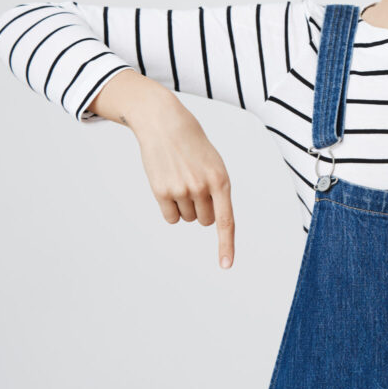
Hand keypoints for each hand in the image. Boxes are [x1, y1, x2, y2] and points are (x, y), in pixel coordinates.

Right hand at [133, 102, 235, 269]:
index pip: (226, 220)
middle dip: (202, 208)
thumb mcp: (214, 164)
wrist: (165, 123)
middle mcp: (202, 187)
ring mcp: (181, 190)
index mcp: (221, 180)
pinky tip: (169, 186)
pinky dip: (171, 209)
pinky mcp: (161, 191)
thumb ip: (218, 191)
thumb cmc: (193, 145)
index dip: (226, 245)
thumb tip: (211, 221)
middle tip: (195, 184)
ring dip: (185, 205)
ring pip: (187, 218)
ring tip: (181, 178)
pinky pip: (171, 217)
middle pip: (205, 220)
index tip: (226, 265)